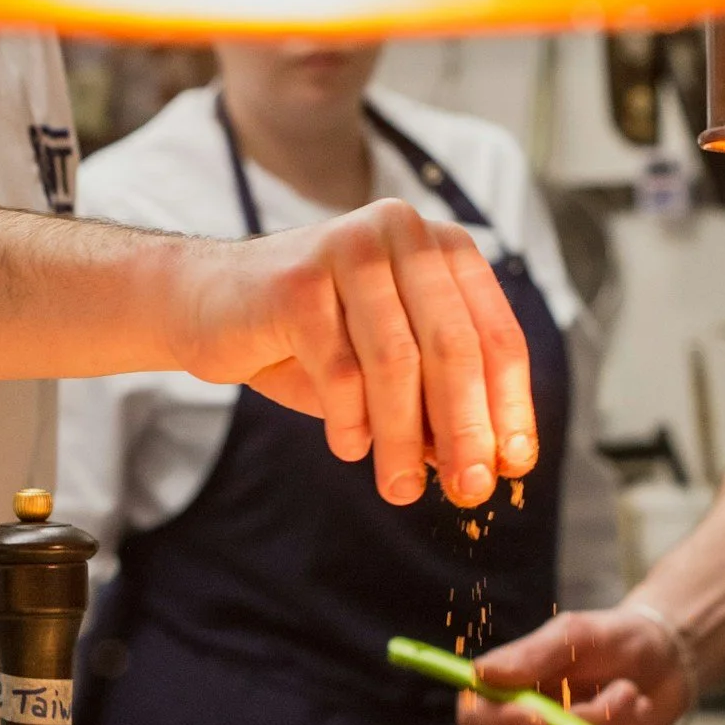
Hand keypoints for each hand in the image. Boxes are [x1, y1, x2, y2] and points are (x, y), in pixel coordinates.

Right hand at [171, 200, 536, 508]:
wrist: (209, 304)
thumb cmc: (311, 338)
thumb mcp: (386, 367)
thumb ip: (437, 400)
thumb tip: (491, 463)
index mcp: (442, 250)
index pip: (495, 335)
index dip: (510, 405)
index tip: (515, 465)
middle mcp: (402, 234)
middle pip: (453, 347)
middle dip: (466, 428)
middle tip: (470, 490)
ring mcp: (348, 249)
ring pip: (395, 361)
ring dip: (403, 438)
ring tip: (401, 489)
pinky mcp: (296, 280)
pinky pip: (338, 368)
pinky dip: (349, 420)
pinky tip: (349, 448)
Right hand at [456, 605, 691, 724]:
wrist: (667, 663)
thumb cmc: (614, 640)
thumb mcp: (576, 633)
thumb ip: (531, 653)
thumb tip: (482, 673)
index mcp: (508, 686)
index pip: (473, 716)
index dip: (497, 722)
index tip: (539, 715)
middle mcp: (522, 724)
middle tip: (609, 697)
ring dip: (604, 724)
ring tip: (629, 690)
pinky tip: (635, 711)